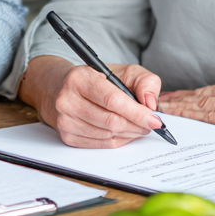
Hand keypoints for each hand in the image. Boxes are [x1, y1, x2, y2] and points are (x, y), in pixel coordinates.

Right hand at [19, 55, 162, 147]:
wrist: (59, 88)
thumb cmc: (95, 79)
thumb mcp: (122, 71)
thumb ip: (144, 81)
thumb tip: (151, 104)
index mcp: (80, 79)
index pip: (112, 100)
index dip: (137, 112)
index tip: (155, 120)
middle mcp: (68, 100)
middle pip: (111, 121)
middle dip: (137, 125)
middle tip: (150, 124)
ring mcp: (65, 121)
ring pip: (107, 135)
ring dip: (129, 134)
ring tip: (138, 126)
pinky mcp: (67, 136)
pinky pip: (100, 144)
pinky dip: (118, 140)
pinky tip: (124, 132)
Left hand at [157, 77, 214, 134]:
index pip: (211, 91)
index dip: (189, 94)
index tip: (171, 96)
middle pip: (200, 95)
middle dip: (176, 98)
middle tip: (153, 100)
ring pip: (200, 103)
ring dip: (178, 106)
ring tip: (158, 108)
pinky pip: (211, 117)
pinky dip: (192, 116)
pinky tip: (179, 117)